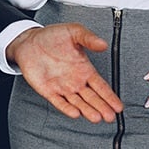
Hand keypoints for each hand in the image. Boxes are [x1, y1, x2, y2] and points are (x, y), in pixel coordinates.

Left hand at [6, 23, 123, 122]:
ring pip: (78, 103)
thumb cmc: (52, 36)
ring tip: (96, 117)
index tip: (118, 106)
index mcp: (84, 68)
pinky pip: (59, 102)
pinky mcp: (48, 90)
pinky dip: (66, 108)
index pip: (100, 86)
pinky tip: (75, 113)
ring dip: (87, 110)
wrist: (30, 41)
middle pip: (92, 98)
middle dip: (102, 107)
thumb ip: (89, 38)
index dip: (109, 96)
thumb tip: (103, 44)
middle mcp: (75, 80)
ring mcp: (62, 87)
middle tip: (110, 116)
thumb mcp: (74, 31)